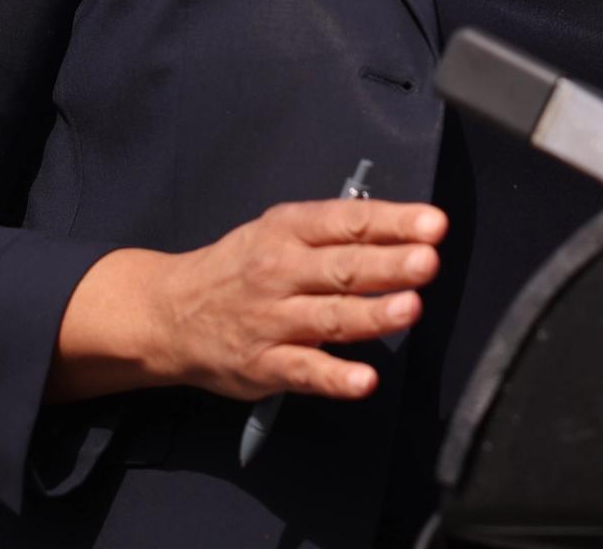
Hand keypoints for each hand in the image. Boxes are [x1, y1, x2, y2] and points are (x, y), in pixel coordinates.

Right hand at [47, 200, 445, 404]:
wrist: (169, 312)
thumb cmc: (239, 268)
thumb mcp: (276, 231)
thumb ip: (333, 232)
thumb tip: (402, 231)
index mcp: (288, 230)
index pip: (347, 222)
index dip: (393, 222)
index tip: (433, 224)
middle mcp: (281, 271)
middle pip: (342, 267)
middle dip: (388, 264)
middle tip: (427, 261)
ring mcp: (272, 320)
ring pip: (329, 317)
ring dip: (371, 314)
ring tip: (409, 309)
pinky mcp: (264, 364)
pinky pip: (304, 371)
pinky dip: (335, 378)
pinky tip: (363, 380)